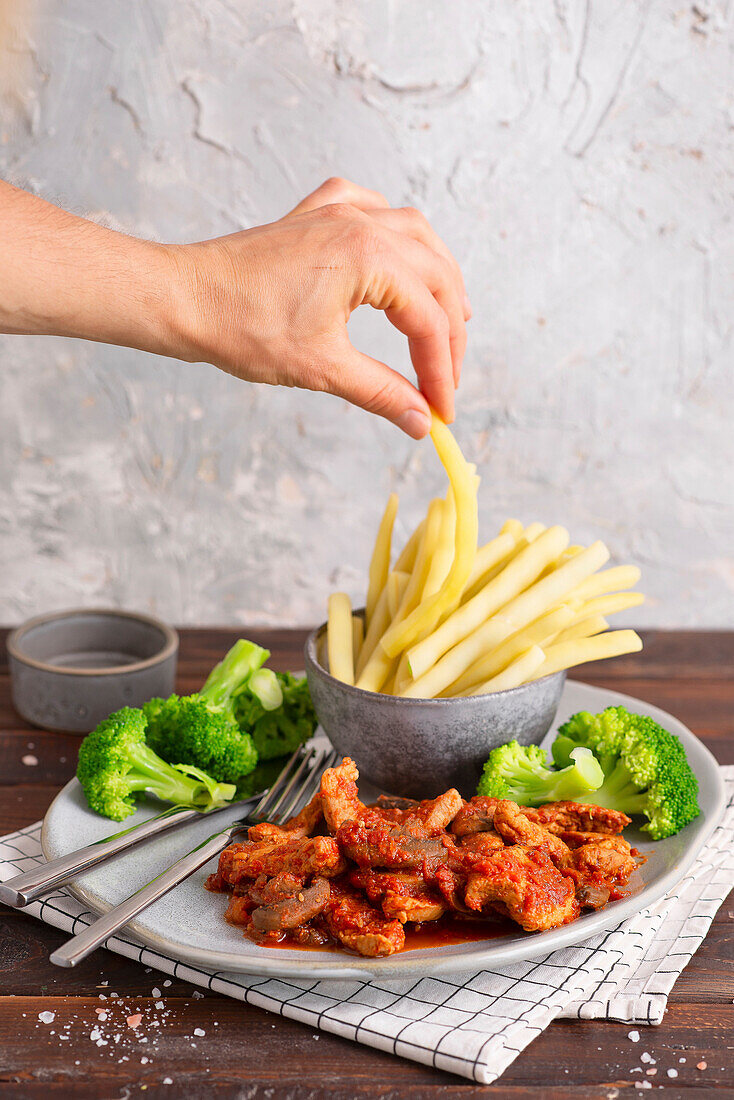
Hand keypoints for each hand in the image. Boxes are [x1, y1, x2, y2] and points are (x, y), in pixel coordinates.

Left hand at [166, 178, 469, 437]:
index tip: (441, 411)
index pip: (428, 321)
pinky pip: (370, 209)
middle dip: (449, 331)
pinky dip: (393, 233)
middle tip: (446, 378)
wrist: (182, 298)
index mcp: (368, 257)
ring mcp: (337, 212)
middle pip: (436, 275)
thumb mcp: (320, 368)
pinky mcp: (313, 216)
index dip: (440, 372)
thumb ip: (380, 393)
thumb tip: (420, 421)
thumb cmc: (241, 327)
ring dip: (437, 277)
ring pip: (414, 234)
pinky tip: (395, 252)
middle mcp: (361, 224)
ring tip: (448, 316)